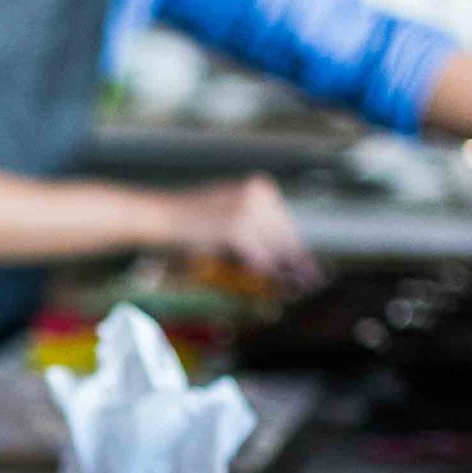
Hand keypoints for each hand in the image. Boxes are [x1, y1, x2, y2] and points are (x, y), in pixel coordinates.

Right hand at [152, 175, 321, 290]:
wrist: (158, 216)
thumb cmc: (187, 221)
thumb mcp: (228, 216)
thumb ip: (255, 231)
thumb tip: (282, 258)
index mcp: (259, 187)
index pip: (286, 224)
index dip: (299, 248)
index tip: (312, 266)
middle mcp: (258, 194)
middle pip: (286, 236)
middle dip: (298, 262)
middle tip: (313, 281)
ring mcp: (248, 210)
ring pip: (277, 248)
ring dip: (287, 270)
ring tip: (301, 285)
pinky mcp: (238, 229)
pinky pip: (259, 258)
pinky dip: (267, 273)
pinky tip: (277, 284)